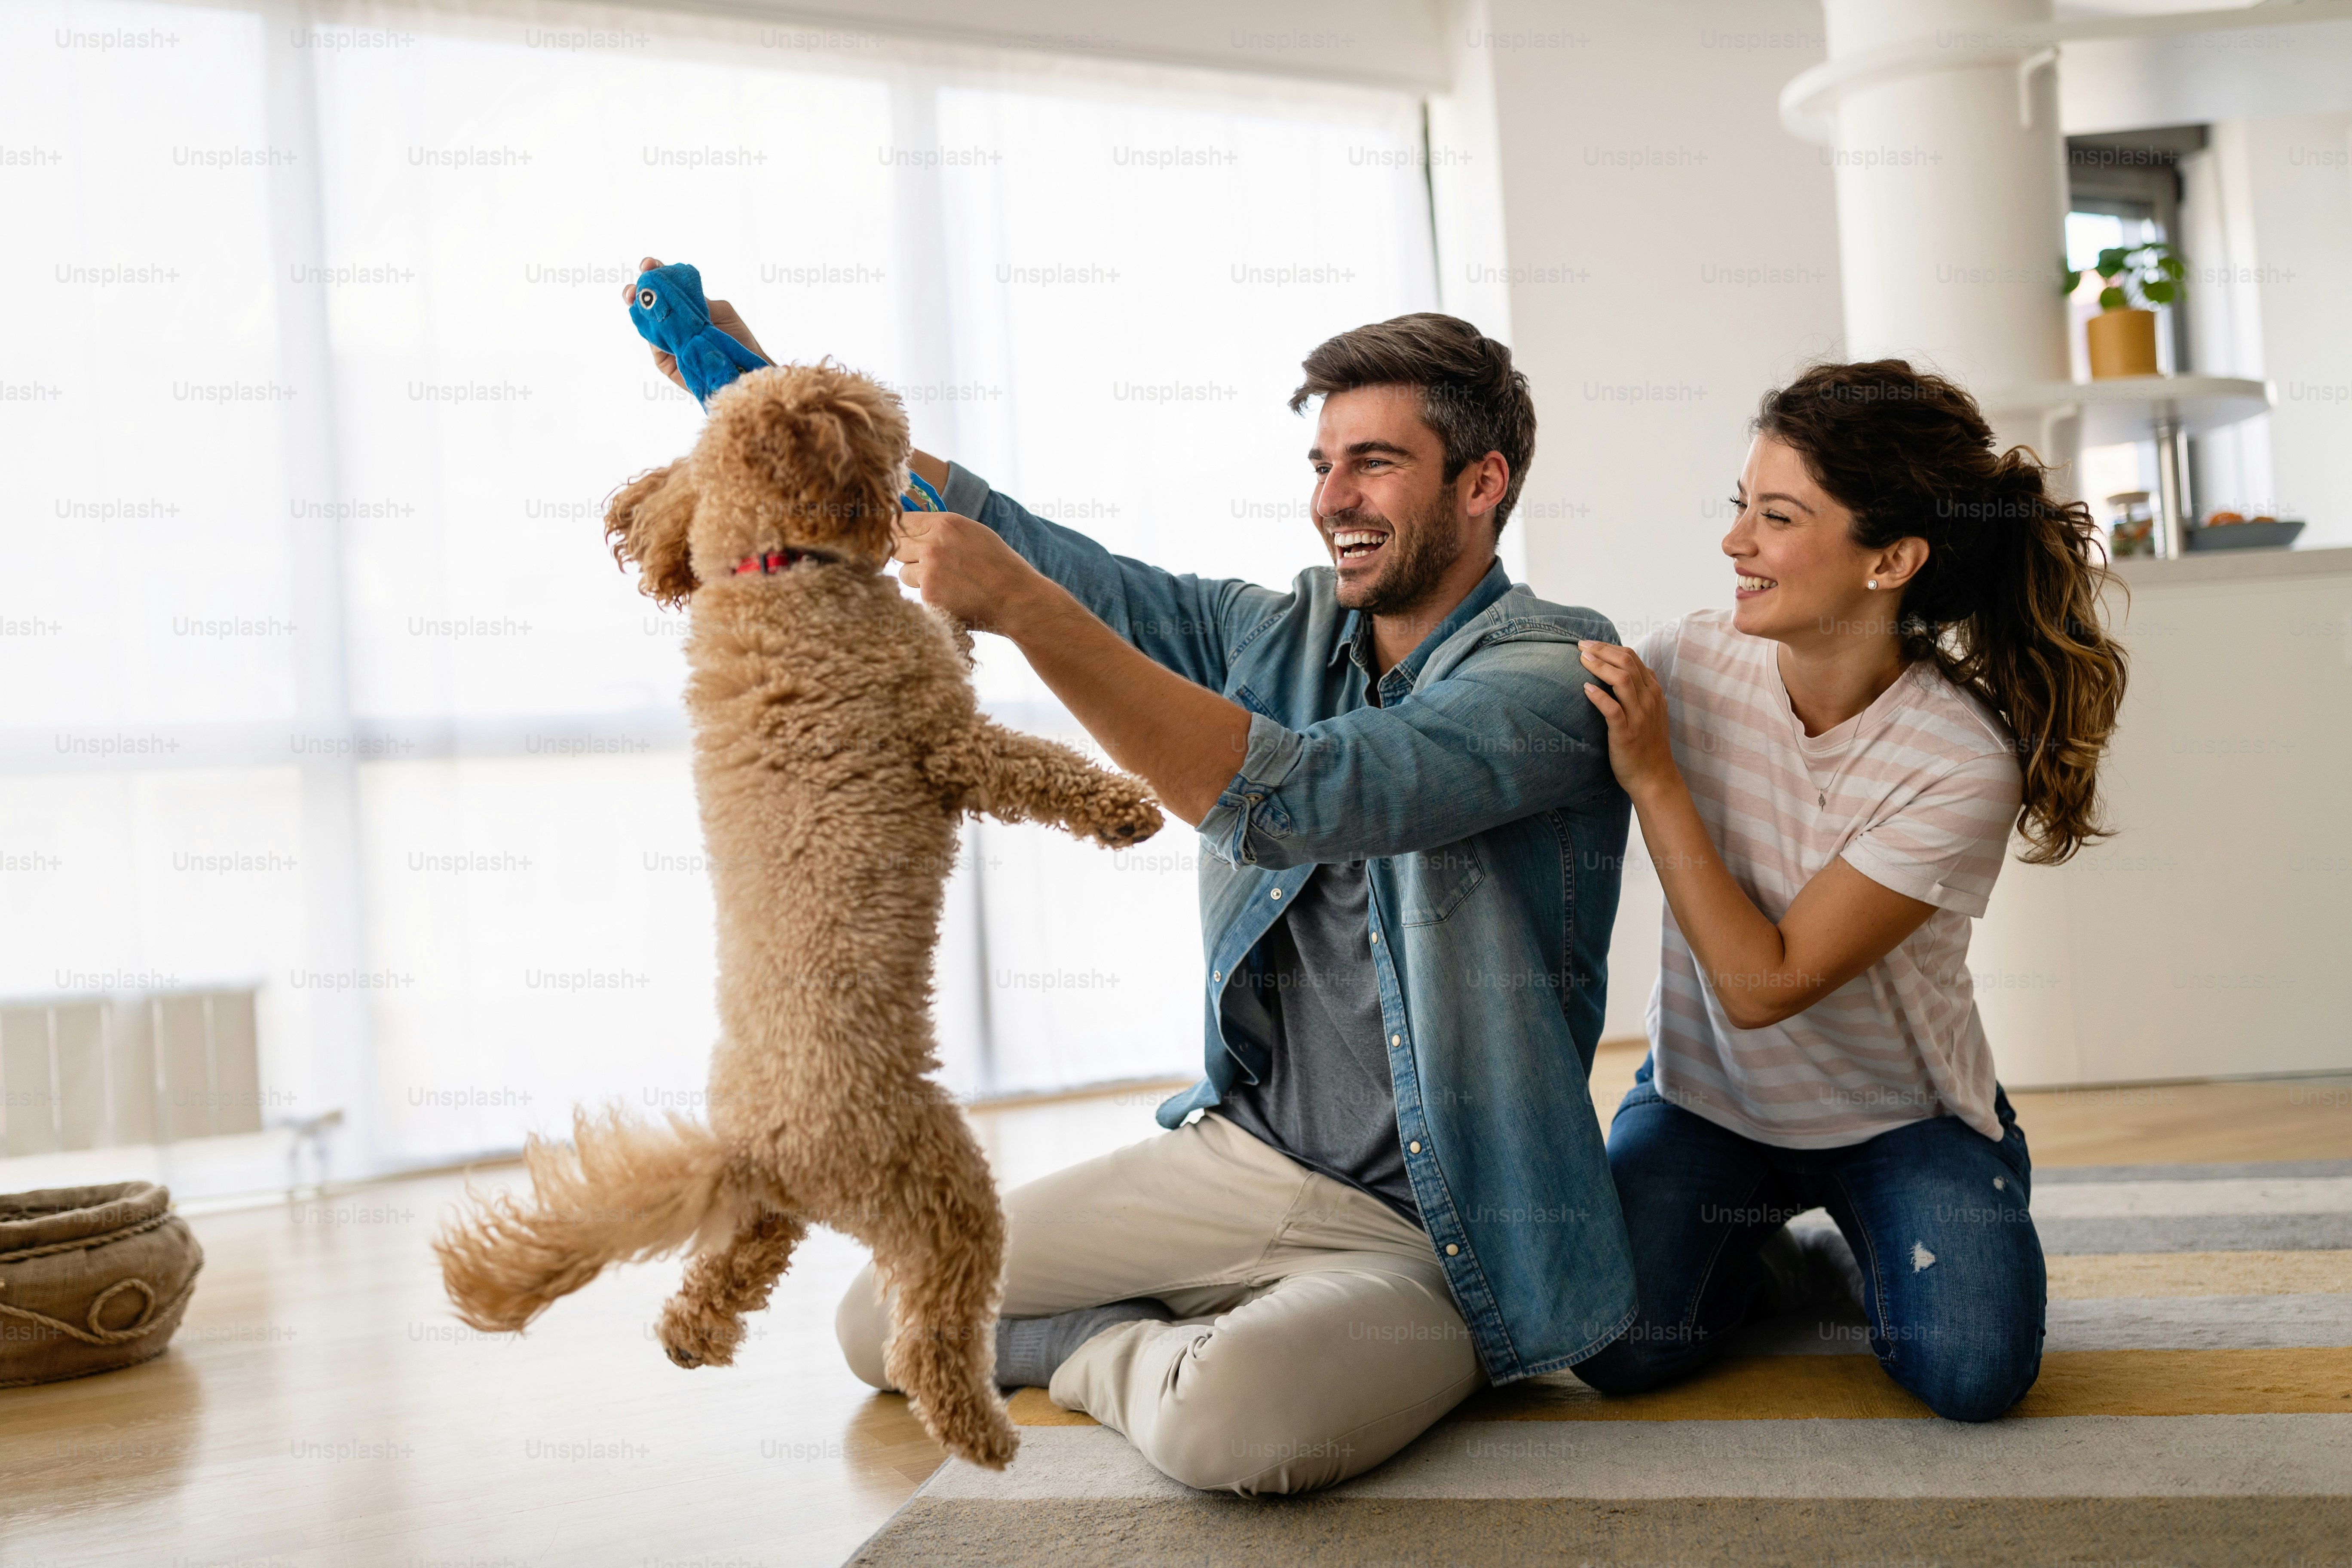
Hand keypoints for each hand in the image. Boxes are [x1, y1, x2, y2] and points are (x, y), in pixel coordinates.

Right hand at [622, 256, 771, 388]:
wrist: (745, 369)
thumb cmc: (737, 338)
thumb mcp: (720, 312)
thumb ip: (696, 300)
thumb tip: (674, 288)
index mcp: (685, 305)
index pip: (666, 286)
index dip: (655, 272)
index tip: (649, 264)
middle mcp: (672, 321)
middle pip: (648, 302)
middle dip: (638, 288)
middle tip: (637, 282)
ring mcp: (666, 341)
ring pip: (645, 322)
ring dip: (638, 307)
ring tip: (633, 296)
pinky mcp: (665, 361)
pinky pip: (653, 344)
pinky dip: (649, 331)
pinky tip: (647, 319)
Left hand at [893, 511, 1054, 633]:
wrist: (1017, 599)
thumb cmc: (999, 566)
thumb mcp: (972, 533)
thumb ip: (941, 528)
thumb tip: (911, 527)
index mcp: (944, 524)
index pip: (899, 521)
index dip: (898, 532)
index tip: (901, 539)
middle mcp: (932, 545)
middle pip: (895, 546)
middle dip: (906, 555)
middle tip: (926, 564)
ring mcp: (929, 572)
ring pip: (903, 573)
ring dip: (917, 578)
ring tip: (946, 583)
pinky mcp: (929, 597)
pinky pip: (917, 594)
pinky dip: (930, 597)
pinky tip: (952, 598)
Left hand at [1577, 640, 1681, 801]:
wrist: (1654, 777)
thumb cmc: (1646, 745)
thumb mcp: (1650, 713)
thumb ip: (1641, 692)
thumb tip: (1624, 672)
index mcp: (1653, 693)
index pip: (1633, 659)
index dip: (1610, 647)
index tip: (1591, 644)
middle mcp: (1649, 700)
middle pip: (1627, 663)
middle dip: (1602, 650)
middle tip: (1581, 646)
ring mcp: (1639, 716)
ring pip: (1623, 680)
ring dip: (1600, 666)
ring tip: (1582, 660)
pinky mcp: (1626, 733)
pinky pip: (1613, 709)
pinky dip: (1599, 696)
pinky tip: (1586, 688)